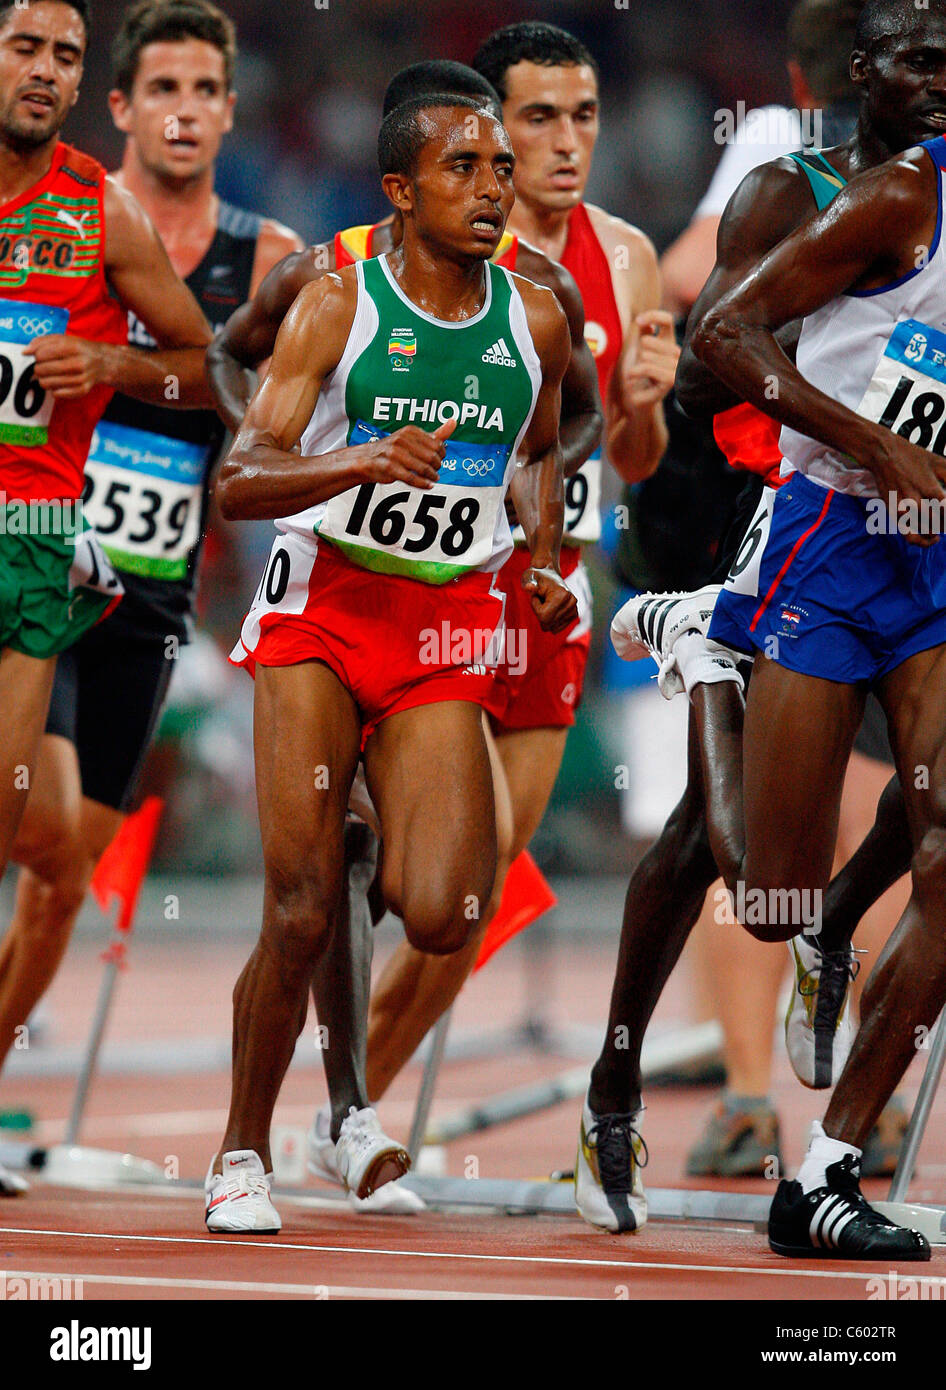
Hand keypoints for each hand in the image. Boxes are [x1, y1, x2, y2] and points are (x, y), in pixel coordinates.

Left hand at [25, 335, 107, 397]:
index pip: (41, 354)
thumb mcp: (62, 339)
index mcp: (73, 347)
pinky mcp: (83, 390)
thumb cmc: (78, 349)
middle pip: (41, 370)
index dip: (37, 356)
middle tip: (45, 367)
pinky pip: (56, 394)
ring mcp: (82, 378)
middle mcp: (79, 363)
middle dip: (39, 368)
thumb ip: (41, 341)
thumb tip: (25, 352)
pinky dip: (54, 389)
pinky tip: (59, 383)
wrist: (103, 362)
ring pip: (47, 384)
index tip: (42, 356)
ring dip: (44, 379)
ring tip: (50, 375)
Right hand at [359, 417, 455, 488]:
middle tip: (436, 472)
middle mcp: (402, 439)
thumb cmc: (393, 450)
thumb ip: (435, 434)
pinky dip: (423, 484)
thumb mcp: (413, 439)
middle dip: (437, 467)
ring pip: (423, 468)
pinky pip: (411, 478)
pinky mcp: (389, 467)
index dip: (442, 455)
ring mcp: (395, 453)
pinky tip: (428, 485)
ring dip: (431, 476)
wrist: (366, 459)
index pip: (437, 444)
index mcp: (410, 431)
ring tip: (433, 479)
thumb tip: (454, 422)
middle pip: (432, 457)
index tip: (439, 460)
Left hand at [522, 564, 577, 632]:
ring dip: (544, 617)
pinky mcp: (574, 615)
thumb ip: (528, 583)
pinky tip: (551, 609)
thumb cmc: (537, 577)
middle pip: (548, 624)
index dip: (535, 607)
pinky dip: (549, 621)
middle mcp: (571, 602)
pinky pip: (556, 629)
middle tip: (541, 600)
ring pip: (551, 627)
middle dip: (539, 613)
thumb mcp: (529, 577)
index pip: (543, 616)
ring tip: (546, 603)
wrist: (549, 575)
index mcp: (562, 594)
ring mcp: (574, 609)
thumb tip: (529, 587)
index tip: (537, 595)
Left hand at [615, 310, 678, 410]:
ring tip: (634, 372)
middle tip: (639, 362)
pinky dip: (637, 371)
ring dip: (636, 364)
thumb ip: (643, 331)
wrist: (635, 400)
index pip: (667, 320)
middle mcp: (676, 353)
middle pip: (651, 341)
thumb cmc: (637, 374)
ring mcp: (676, 367)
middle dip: (639, 351)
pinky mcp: (671, 381)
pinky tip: (631, 376)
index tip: (638, 322)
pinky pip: (650, 368)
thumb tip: (645, 321)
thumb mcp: (638, 349)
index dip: (653, 316)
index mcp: (668, 341)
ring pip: (648, 356)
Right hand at [868, 429, 945, 546]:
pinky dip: (923, 541)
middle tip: (944, 518)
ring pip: (926, 531)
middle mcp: (917, 502)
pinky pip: (910, 535)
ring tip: (941, 528)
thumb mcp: (939, 463)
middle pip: (939, 523)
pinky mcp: (894, 514)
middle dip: (944, 524)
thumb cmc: (913, 457)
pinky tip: (932, 538)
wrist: (884, 455)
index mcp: (931, 489)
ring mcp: (904, 510)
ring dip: (937, 531)